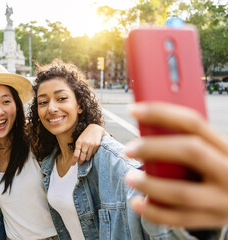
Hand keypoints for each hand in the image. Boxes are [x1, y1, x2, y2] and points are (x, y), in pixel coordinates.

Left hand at [72, 124, 107, 164]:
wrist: (95, 128)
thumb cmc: (86, 135)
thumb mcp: (80, 139)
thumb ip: (77, 148)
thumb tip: (75, 157)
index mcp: (79, 142)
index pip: (76, 154)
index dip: (74, 160)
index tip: (73, 164)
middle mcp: (85, 144)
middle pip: (82, 157)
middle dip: (80, 161)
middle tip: (80, 162)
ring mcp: (91, 145)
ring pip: (88, 157)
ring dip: (86, 158)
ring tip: (85, 156)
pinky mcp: (97, 145)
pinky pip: (93, 154)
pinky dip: (91, 154)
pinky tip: (91, 150)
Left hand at [124, 102, 227, 228]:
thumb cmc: (216, 168)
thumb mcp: (210, 151)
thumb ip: (185, 141)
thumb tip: (144, 129)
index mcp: (225, 146)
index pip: (193, 122)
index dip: (160, 113)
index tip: (133, 109)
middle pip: (190, 152)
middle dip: (154, 148)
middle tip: (128, 149)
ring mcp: (223, 199)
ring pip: (183, 193)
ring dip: (150, 185)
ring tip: (129, 177)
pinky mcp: (213, 220)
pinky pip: (180, 219)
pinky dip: (154, 212)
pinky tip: (137, 203)